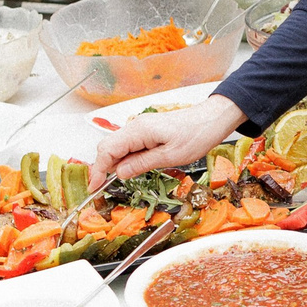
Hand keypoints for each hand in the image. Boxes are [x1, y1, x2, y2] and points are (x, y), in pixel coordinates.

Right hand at [92, 97, 244, 186]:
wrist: (212, 119)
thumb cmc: (196, 135)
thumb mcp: (170, 156)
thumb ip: (142, 164)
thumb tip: (119, 173)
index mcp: (138, 131)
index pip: (107, 150)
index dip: (98, 170)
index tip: (94, 187)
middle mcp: (136, 126)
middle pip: (108, 147)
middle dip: (103, 168)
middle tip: (105, 188)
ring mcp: (140, 127)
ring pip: (117, 146)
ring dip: (115, 164)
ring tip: (121, 180)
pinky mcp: (147, 130)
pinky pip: (129, 144)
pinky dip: (126, 157)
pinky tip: (133, 168)